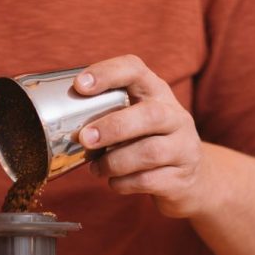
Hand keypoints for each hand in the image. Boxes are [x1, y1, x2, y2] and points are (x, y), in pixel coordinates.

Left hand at [74, 54, 206, 217]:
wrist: (192, 178)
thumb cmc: (149, 143)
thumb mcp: (135, 120)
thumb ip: (108, 114)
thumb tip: (62, 125)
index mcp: (157, 93)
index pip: (135, 70)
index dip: (108, 73)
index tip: (81, 85)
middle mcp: (175, 116)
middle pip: (150, 114)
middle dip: (113, 127)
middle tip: (84, 138)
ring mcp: (183, 147)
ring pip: (149, 152)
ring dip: (114, 162)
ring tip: (95, 169)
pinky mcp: (180, 177)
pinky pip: (149, 181)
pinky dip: (124, 184)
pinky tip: (113, 182)